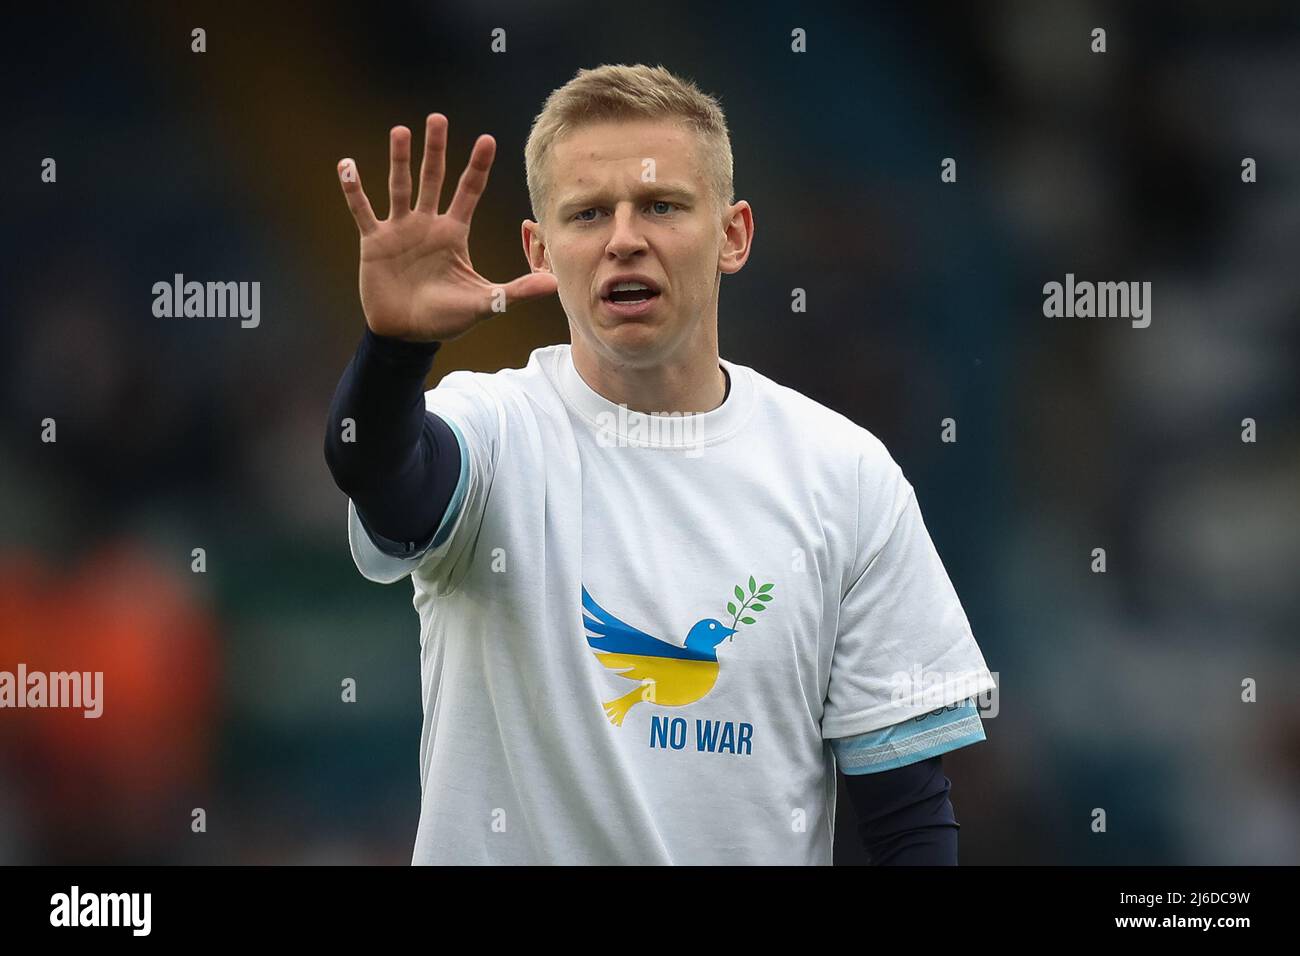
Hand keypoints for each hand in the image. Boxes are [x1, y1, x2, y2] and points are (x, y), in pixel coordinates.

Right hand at [338, 113, 557, 342]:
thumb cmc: (445, 318)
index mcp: (453, 233)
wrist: (407, 335)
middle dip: (436, 150)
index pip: (468, 192)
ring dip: (399, 160)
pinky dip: (354, 190)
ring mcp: (399, 230)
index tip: (487, 139)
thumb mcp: (485, 304)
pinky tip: (346, 164)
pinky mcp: (374, 242)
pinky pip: (362, 211)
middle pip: (433, 179)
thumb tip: (554, 284)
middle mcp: (427, 225)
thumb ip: (517, 291)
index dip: (477, 167)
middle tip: (438, 118)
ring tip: (401, 131)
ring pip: (399, 187)